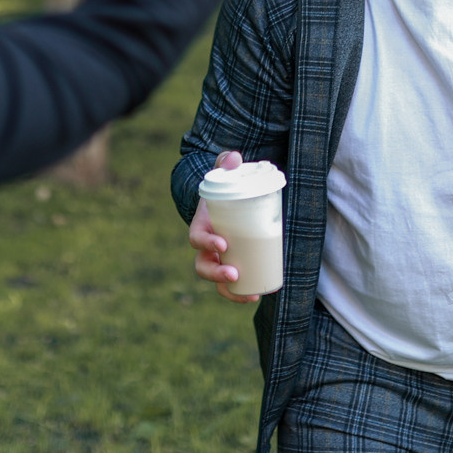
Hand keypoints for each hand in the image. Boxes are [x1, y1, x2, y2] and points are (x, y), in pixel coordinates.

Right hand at [187, 151, 259, 303]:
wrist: (226, 203)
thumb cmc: (224, 189)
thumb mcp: (223, 175)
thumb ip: (226, 163)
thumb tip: (234, 157)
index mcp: (201, 226)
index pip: (197, 238)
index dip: (206, 243)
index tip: (223, 245)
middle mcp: (206, 247)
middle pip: (203, 266)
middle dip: (216, 273)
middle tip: (234, 273)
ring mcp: (217, 260)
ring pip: (216, 281)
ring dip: (229, 290)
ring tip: (249, 293)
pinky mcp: (231, 266)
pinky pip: (230, 286)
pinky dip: (240, 293)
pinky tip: (256, 295)